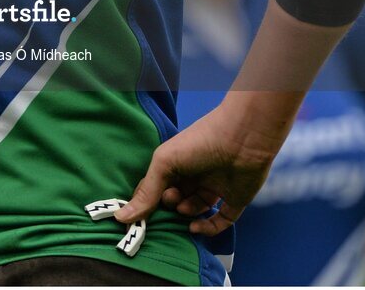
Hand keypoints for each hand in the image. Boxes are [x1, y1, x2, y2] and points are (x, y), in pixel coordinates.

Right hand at [115, 100, 280, 235]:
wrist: (242, 137)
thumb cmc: (199, 142)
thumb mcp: (165, 163)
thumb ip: (147, 191)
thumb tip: (121, 217)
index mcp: (176, 163)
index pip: (156, 187)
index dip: (146, 200)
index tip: (136, 216)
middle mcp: (194, 175)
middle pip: (175, 200)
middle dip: (168, 206)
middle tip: (169, 201)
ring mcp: (214, 188)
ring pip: (195, 211)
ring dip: (185, 214)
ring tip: (182, 207)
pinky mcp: (234, 200)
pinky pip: (219, 221)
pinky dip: (207, 228)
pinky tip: (195, 226)